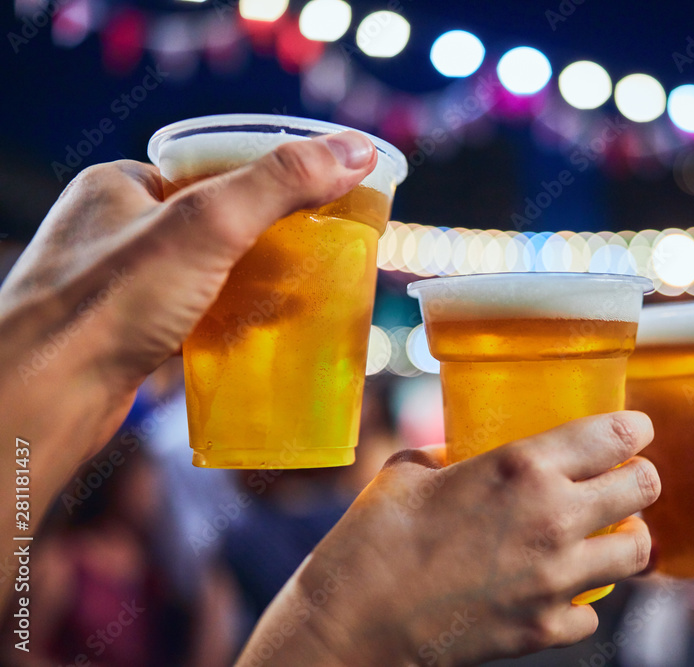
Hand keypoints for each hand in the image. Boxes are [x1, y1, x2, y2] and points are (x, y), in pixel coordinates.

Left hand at [0, 132, 376, 463]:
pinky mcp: (128, 335)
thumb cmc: (107, 304)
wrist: (39, 402)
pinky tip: (262, 337)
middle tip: (322, 251)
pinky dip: (231, 322)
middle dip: (271, 238)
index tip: (320, 197)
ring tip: (304, 296)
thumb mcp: (207, 226)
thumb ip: (282, 183)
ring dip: (255, 284)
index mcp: (122, 185)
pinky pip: (194, 316)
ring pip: (207, 273)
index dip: (271, 178)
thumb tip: (356, 150)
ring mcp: (121, 285)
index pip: (212, 166)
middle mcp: (116, 229)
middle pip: (217, 221)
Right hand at [240, 411, 660, 665]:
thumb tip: (460, 455)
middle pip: (644, 487)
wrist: (352, 624)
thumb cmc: (373, 539)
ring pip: (638, 552)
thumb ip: (450, 454)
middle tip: (623, 480)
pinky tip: (554, 590)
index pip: (616, 434)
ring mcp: (555, 579)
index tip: (634, 430)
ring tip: (604, 535)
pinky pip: (592, 611)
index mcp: (523, 466)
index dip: (635, 428)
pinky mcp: (545, 629)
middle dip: (639, 478)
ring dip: (626, 538)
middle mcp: (553, 518)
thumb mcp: (409, 471)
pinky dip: (580, 599)